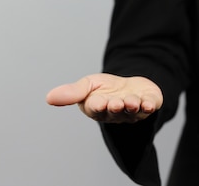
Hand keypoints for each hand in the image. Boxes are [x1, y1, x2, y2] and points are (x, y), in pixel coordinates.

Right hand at [46, 73, 162, 122]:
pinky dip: (149, 105)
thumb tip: (48, 98)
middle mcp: (116, 113)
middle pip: (115, 112)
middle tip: (115, 103)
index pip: (96, 109)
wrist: (130, 86)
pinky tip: (148, 103)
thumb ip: (72, 92)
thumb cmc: (106, 88)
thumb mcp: (88, 85)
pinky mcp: (148, 104)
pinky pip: (149, 107)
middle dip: (115, 107)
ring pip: (132, 111)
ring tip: (132, 101)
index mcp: (98, 109)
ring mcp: (133, 111)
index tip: (98, 102)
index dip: (98, 106)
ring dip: (132, 106)